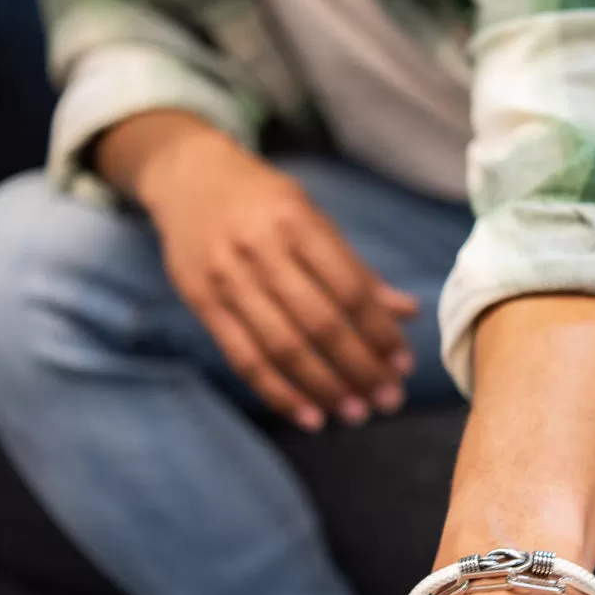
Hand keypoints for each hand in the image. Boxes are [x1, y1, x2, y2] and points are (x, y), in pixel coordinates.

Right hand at [138, 128, 418, 428]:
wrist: (188, 179)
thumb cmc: (264, 201)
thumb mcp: (313, 218)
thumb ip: (356, 268)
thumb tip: (407, 312)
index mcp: (297, 223)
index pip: (349, 289)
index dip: (379, 332)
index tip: (404, 364)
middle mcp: (261, 251)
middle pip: (319, 323)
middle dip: (360, 368)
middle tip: (389, 400)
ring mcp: (227, 279)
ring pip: (282, 347)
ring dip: (324, 388)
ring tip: (355, 414)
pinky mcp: (202, 304)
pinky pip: (244, 359)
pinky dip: (278, 393)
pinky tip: (308, 415)